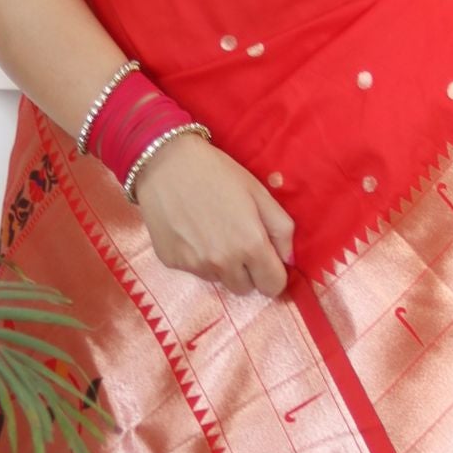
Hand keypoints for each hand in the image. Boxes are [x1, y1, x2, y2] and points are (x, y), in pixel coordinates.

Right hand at [133, 134, 295, 297]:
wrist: (164, 163)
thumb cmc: (216, 172)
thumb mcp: (259, 192)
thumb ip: (281, 229)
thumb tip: (288, 259)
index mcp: (251, 245)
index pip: (273, 286)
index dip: (273, 273)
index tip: (267, 260)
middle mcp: (224, 263)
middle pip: (246, 289)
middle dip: (247, 271)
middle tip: (237, 240)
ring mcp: (196, 266)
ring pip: (219, 280)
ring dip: (221, 265)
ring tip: (211, 231)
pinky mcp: (173, 264)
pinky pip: (195, 271)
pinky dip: (197, 257)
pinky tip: (191, 230)